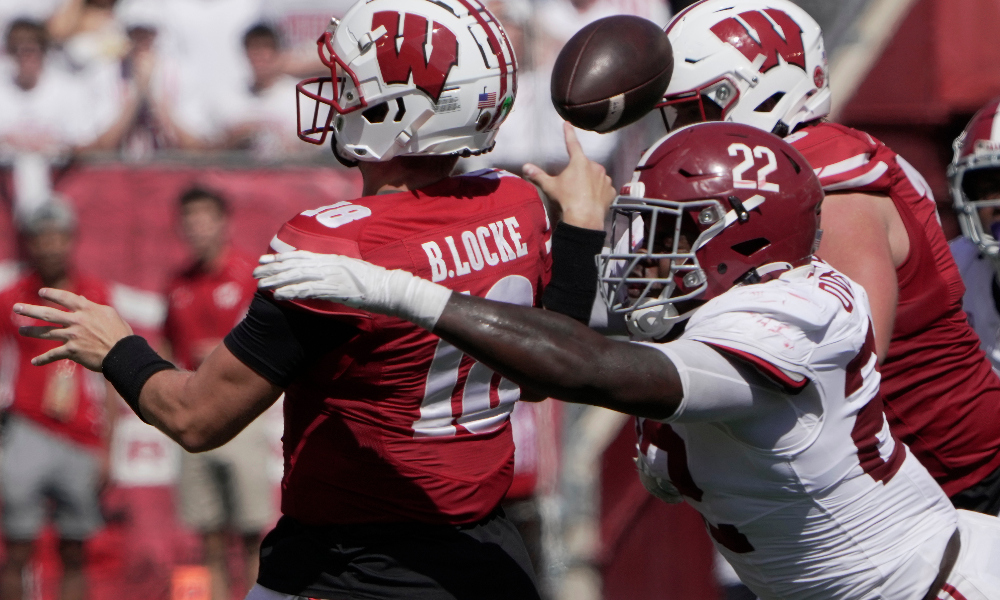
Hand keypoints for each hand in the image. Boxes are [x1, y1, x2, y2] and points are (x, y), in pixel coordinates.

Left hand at [14, 288, 133, 370]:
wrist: (123, 352)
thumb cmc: (120, 332)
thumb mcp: (109, 313)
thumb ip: (92, 306)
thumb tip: (80, 299)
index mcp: (86, 309)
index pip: (65, 298)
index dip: (52, 294)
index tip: (41, 292)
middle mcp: (76, 321)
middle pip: (48, 313)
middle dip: (30, 310)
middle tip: (16, 308)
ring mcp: (72, 336)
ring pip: (46, 332)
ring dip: (31, 332)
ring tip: (21, 330)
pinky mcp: (72, 351)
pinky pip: (54, 354)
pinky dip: (43, 359)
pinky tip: (34, 362)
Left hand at [255, 251, 389, 306]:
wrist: (390, 288)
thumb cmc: (376, 282)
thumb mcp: (353, 271)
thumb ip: (337, 270)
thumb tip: (323, 275)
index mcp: (333, 258)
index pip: (301, 255)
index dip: (281, 257)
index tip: (265, 259)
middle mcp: (329, 264)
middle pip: (295, 264)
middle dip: (273, 268)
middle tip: (256, 271)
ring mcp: (332, 276)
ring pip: (298, 276)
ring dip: (277, 280)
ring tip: (261, 285)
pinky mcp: (335, 290)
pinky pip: (308, 291)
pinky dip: (291, 292)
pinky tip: (278, 295)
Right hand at [522, 122, 615, 229]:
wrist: (584, 218)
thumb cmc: (566, 199)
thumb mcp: (550, 186)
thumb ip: (538, 175)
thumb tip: (525, 167)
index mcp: (579, 162)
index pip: (572, 143)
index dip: (568, 133)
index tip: (567, 124)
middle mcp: (595, 166)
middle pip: (585, 165)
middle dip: (580, 171)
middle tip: (572, 184)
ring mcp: (605, 178)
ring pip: (596, 176)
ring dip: (591, 180)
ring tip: (582, 194)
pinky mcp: (611, 191)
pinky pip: (604, 188)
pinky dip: (599, 192)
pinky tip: (592, 200)